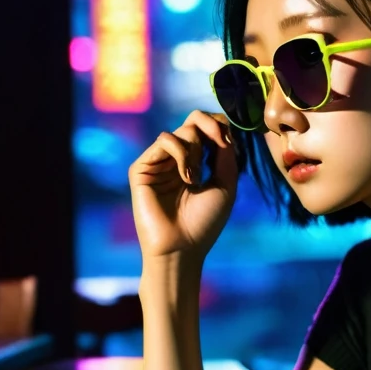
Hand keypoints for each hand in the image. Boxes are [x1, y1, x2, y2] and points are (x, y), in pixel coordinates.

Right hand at [129, 110, 237, 261]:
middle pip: (193, 122)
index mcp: (194, 163)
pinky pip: (165, 141)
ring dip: (196, 150)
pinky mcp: (142, 168)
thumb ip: (225, 153)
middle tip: (220, 144)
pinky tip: (186, 177)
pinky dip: (181, 153)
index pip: (205, 128)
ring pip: (182, 131)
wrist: (183, 247)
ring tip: (195, 178)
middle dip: (210, 128)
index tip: (228, 141)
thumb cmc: (205, 222)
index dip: (218, 126)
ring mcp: (158, 163)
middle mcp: (175, 160)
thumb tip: (222, 126)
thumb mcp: (225, 184)